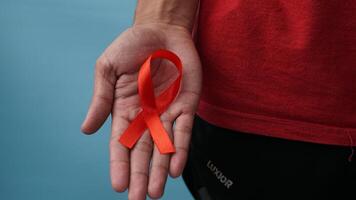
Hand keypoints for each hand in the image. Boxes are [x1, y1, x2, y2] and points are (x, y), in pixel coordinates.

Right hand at [81, 24, 201, 198]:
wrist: (161, 30)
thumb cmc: (132, 46)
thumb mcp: (108, 68)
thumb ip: (100, 99)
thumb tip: (86, 129)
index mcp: (124, 110)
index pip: (121, 144)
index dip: (119, 165)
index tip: (119, 185)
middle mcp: (146, 116)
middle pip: (143, 152)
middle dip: (141, 176)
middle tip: (138, 199)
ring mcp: (167, 112)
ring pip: (164, 147)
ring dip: (161, 170)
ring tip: (156, 192)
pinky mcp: (186, 105)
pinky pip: (184, 131)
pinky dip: (181, 150)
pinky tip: (176, 169)